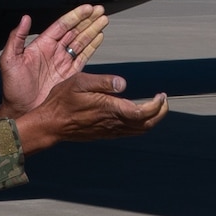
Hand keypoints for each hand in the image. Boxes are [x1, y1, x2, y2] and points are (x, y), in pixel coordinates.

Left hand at [0, 4, 107, 120]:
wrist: (22, 110)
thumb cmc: (12, 87)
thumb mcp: (9, 60)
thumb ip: (16, 38)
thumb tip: (25, 18)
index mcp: (42, 45)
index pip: (62, 26)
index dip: (75, 16)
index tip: (87, 8)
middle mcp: (55, 51)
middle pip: (75, 31)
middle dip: (88, 20)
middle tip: (100, 10)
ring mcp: (64, 63)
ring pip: (82, 42)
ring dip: (93, 30)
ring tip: (104, 20)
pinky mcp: (71, 75)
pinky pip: (84, 58)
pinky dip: (92, 47)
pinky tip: (99, 37)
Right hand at [12, 72, 166, 153]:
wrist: (51, 124)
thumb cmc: (62, 100)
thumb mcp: (79, 82)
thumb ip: (102, 82)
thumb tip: (123, 84)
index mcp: (109, 109)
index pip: (141, 112)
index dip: (156, 106)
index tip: (161, 95)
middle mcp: (113, 123)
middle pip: (146, 124)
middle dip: (160, 113)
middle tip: (163, 100)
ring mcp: (110, 131)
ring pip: (139, 130)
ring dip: (152, 119)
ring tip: (156, 105)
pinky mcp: (106, 134)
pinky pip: (130, 133)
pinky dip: (141, 125)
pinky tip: (138, 114)